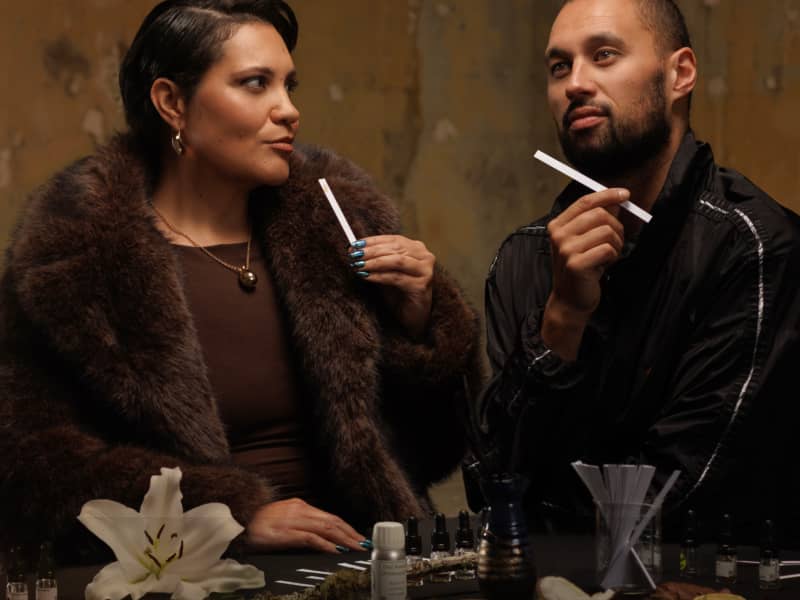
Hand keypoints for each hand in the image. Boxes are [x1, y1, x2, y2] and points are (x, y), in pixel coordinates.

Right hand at [245, 498, 365, 552]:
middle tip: (364, 544)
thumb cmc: (255, 525)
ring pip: (326, 528)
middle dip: (351, 534)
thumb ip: (300, 526)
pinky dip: (325, 544)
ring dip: (344, 539)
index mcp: (299, 506)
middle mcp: (298, 509)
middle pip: (332, 521)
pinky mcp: (284, 532)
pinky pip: (310, 538)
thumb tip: (321, 539)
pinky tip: (335, 551)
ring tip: (356, 548)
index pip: (330, 517)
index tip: (359, 537)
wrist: (233, 521)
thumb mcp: (282, 521)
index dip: (347, 527)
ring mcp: (292, 520)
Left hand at [349, 235, 434, 338]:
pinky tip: (367, 277)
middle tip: (354, 255)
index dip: (373, 241)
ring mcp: (425, 270)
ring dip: (375, 262)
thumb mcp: (386, 272)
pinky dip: (379, 276)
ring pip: (397, 261)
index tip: (355, 244)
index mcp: (417, 249)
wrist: (412, 316)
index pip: (393, 239)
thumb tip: (355, 250)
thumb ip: (376, 260)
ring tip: (358, 265)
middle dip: (372, 251)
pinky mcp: (422, 285)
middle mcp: (425, 256)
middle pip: (395, 248)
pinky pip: (396, 277)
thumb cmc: (399, 293)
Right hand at [541, 188, 627, 358]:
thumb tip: (616, 201)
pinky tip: (604, 265)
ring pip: (607, 232)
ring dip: (616, 244)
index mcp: (558, 225)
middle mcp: (559, 235)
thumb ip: (597, 219)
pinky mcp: (576, 264)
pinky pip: (608, 249)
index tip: (625, 195)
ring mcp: (566, 250)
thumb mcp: (585, 240)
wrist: (571, 299)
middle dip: (616, 227)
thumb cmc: (581, 268)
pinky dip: (613, 257)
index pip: (585, 202)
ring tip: (608, 256)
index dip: (607, 195)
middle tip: (616, 242)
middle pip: (599, 214)